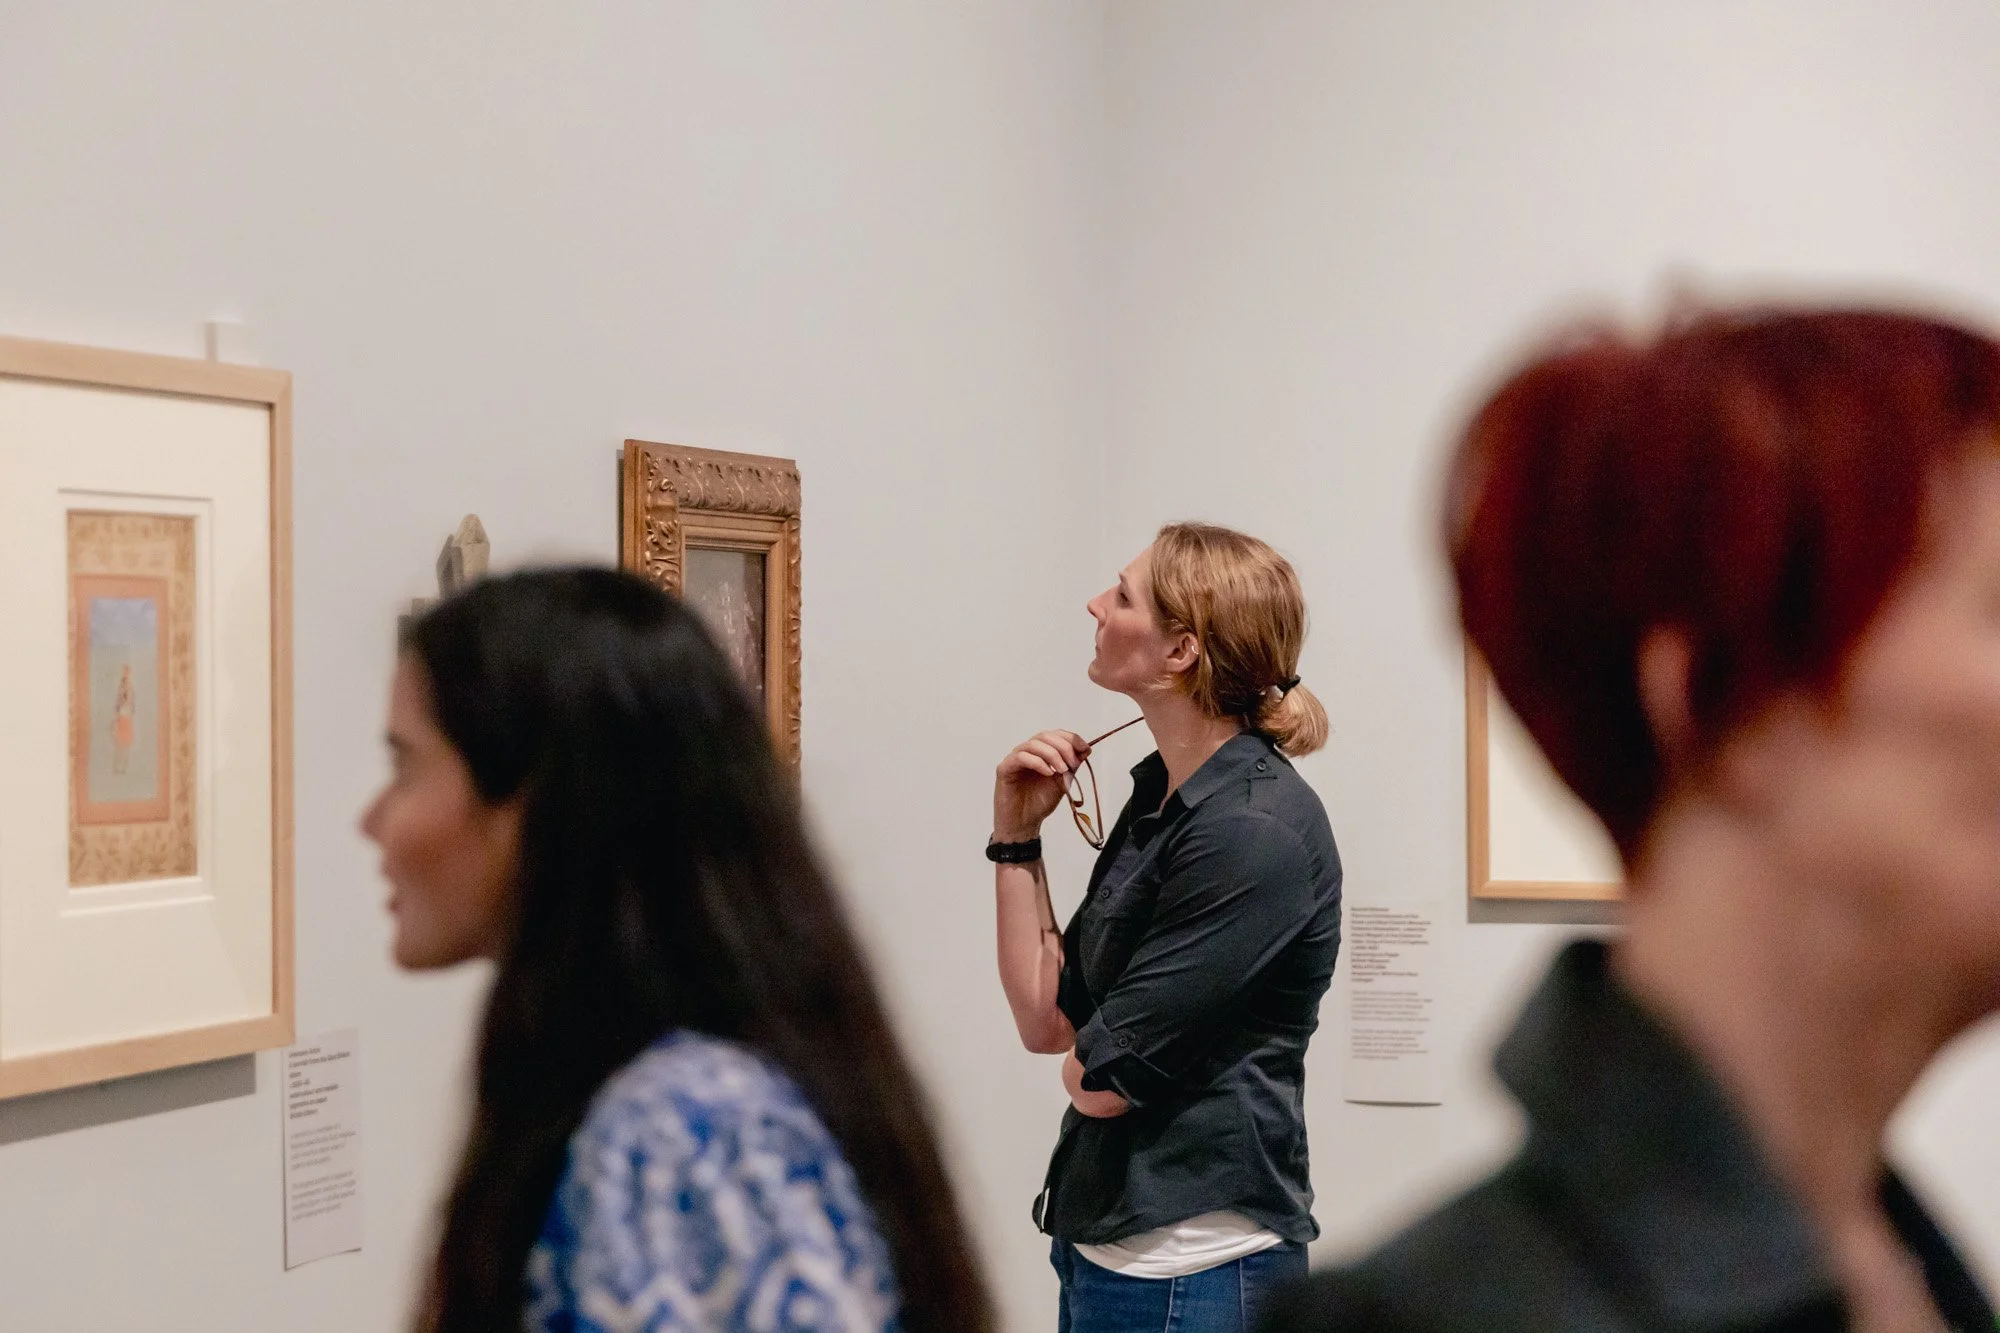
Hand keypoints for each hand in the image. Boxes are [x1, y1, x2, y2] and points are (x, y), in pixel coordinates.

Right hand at [993, 729, 1091, 843]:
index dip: (1071, 738)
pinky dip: (1037, 762)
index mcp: (1041, 753)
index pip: (1055, 734)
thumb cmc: (1039, 802)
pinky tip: (1047, 773)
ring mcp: (1015, 759)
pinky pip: (1021, 757)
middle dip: (1063, 747)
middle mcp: (1027, 752)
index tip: (1084, 749)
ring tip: (1061, 770)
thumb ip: (1072, 766)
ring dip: (1052, 754)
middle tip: (1072, 764)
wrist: (1024, 823)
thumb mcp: (1062, 782)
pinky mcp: (1005, 768)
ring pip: (1033, 744)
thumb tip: (1085, 749)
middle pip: (1045, 736)